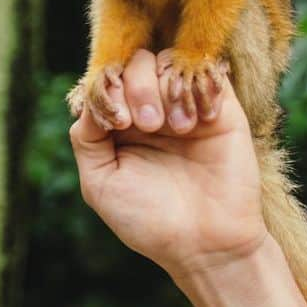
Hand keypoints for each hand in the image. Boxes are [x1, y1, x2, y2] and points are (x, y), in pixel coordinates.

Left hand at [67, 49, 267, 281]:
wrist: (206, 244)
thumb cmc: (148, 220)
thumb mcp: (100, 183)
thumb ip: (85, 139)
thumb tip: (88, 100)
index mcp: (117, 126)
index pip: (104, 81)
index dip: (105, 89)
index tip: (116, 124)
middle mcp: (149, 110)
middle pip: (133, 63)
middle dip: (135, 87)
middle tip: (145, 124)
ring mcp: (183, 106)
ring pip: (166, 62)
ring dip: (165, 89)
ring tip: (176, 129)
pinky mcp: (220, 108)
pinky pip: (207, 70)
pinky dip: (198, 86)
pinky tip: (200, 121)